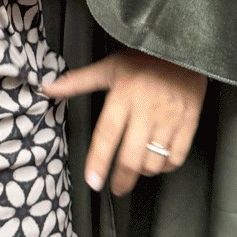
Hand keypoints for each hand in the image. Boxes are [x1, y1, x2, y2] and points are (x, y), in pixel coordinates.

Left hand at [43, 48, 206, 195]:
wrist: (183, 48)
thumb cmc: (142, 59)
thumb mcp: (108, 67)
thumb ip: (78, 82)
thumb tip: (47, 88)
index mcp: (123, 96)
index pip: (107, 135)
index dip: (98, 161)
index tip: (92, 181)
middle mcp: (145, 111)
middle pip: (130, 156)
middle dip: (121, 179)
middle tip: (115, 188)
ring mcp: (169, 118)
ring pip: (154, 161)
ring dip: (143, 171)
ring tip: (137, 168)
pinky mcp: (189, 123)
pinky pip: (177, 156)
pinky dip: (166, 166)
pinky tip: (159, 161)